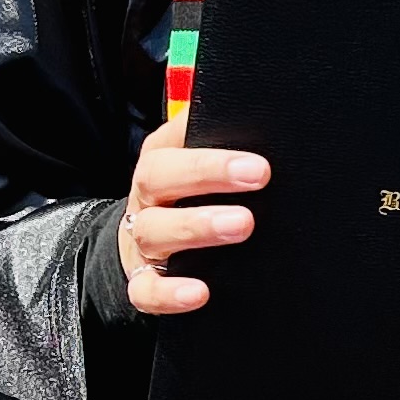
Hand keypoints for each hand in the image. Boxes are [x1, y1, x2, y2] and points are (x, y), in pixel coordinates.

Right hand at [120, 125, 268, 314]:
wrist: (146, 243)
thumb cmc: (189, 194)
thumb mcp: (197, 160)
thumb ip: (222, 134)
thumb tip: (254, 104)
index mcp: (160, 160)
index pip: (173, 145)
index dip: (211, 152)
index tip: (258, 160)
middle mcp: (146, 198)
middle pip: (159, 178)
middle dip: (208, 175)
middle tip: (257, 177)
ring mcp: (141, 241)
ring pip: (155, 231)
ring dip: (196, 228)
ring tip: (242, 225)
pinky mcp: (141, 281)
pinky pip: (146, 291)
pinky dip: (169, 295)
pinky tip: (199, 293)